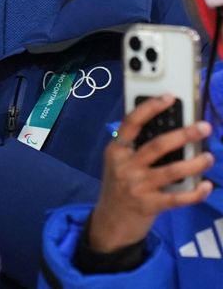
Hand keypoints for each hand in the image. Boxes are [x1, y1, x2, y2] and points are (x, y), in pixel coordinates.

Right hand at [87, 95, 213, 252]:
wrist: (110, 222)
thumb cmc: (119, 187)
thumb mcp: (118, 164)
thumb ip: (135, 149)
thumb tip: (169, 130)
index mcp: (116, 150)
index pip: (131, 123)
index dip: (150, 108)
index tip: (169, 98)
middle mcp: (125, 166)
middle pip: (157, 146)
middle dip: (183, 135)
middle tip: (203, 127)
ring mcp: (138, 186)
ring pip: (171, 171)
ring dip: (194, 163)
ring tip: (209, 157)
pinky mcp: (150, 205)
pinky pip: (178, 198)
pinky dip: (195, 192)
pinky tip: (206, 186)